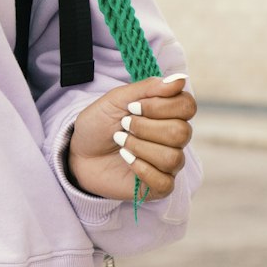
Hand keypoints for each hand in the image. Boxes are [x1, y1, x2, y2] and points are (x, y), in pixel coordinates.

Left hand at [65, 74, 195, 201]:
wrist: (79, 152)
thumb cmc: (99, 124)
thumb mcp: (116, 99)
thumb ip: (148, 88)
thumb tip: (180, 79)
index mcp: (168, 114)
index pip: (187, 106)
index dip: (161, 106)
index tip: (132, 107)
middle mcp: (174, 139)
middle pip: (182, 132)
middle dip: (146, 128)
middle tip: (124, 125)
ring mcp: (168, 164)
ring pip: (173, 158)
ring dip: (140, 148)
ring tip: (121, 142)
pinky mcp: (159, 187)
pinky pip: (165, 182)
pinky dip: (142, 169)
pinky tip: (126, 159)